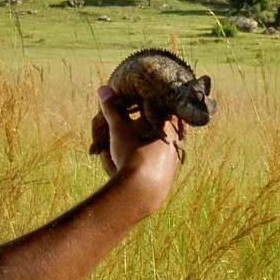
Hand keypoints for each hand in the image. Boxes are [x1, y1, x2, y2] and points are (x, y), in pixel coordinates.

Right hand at [94, 86, 183, 214]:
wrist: (142, 191)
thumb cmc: (131, 154)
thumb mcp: (118, 129)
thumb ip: (112, 108)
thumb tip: (104, 88)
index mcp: (166, 122)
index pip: (158, 105)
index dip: (145, 104)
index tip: (134, 106)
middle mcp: (176, 137)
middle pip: (158, 126)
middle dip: (140, 127)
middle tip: (122, 132)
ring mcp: (175, 156)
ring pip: (159, 144)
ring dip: (143, 144)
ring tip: (122, 151)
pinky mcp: (171, 172)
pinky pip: (159, 160)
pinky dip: (147, 159)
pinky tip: (134, 164)